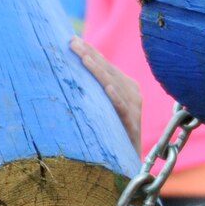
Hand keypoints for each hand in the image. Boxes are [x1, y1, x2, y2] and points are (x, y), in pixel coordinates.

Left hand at [71, 35, 141, 151]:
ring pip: (115, 86)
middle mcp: (133, 95)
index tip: (71, 40)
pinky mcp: (133, 126)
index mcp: (126, 87)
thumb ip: (93, 90)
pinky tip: (107, 89)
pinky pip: (124, 110)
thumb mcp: (101, 108)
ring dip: (100, 71)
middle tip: (72, 43)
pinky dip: (117, 98)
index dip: (90, 51)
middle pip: (109, 71)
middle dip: (91, 55)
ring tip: (85, 58)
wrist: (126, 165)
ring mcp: (135, 110)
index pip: (106, 65)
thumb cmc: (109, 134)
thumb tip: (69, 71)